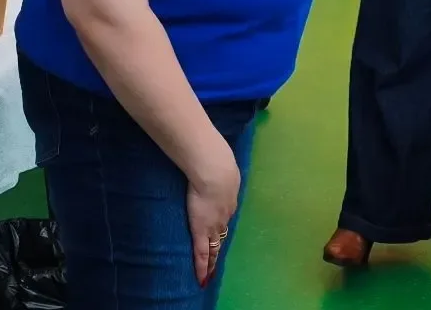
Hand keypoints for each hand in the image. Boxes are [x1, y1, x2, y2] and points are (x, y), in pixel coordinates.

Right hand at [186, 142, 241, 286]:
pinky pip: (202, 253)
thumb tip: (210, 152)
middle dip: (219, 244)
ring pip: (214, 246)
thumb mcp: (221, 161)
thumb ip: (215, 162)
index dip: (222, 222)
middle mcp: (225, 213)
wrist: (214, 169)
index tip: (220, 228)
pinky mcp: (201, 230)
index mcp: (229, 196)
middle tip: (217, 255)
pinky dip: (202, 266)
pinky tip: (201, 278)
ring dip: (213, 260)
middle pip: (222, 233)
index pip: (225, 213)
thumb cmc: (216, 159)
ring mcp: (213, 224)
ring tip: (210, 273)